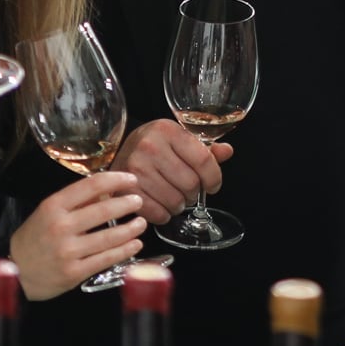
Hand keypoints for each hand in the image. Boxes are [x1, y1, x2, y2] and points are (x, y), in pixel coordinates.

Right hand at [8, 172, 147, 297]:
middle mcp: (60, 226)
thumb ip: (76, 202)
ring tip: (141, 223)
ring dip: (131, 229)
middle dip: (127, 204)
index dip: (116, 180)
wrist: (16, 271)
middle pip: (104, 210)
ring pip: (109, 237)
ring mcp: (68, 251)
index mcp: (53, 206)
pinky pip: (106, 259)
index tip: (131, 179)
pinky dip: (124, 250)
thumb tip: (108, 190)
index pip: (91, 186)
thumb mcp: (48, 212)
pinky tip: (135, 245)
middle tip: (139, 201)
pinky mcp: (74, 272)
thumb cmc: (34, 239)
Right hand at [113, 120, 229, 224]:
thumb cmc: (152, 145)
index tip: (214, 185)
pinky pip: (157, 213)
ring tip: (175, 198)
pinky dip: (164, 215)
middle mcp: (150, 147)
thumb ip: (204, 147)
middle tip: (189, 191)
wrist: (117, 152)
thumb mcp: (177, 138)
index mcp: (167, 130)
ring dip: (180, 205)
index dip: (214, 177)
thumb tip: (226, 152)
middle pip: (190, 183)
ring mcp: (135, 169)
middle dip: (194, 193)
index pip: (203, 159)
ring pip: (175, 201)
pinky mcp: (126, 190)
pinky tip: (162, 206)